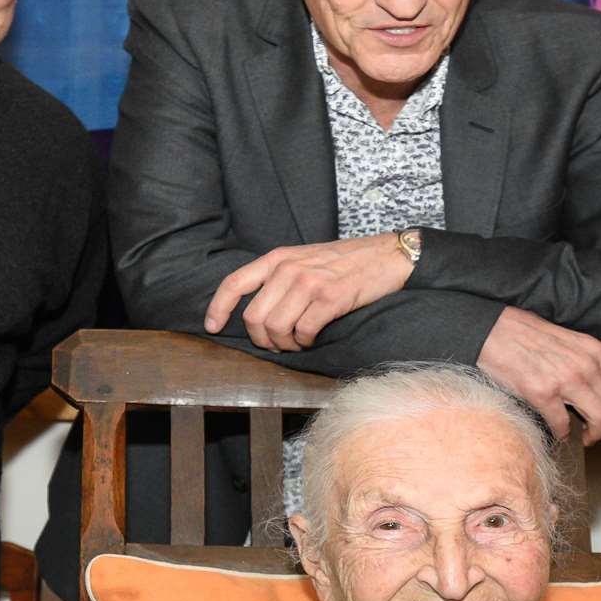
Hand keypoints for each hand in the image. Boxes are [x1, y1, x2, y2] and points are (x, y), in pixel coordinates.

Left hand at [204, 234, 414, 350]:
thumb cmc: (345, 261)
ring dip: (285, 344)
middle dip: (262, 339)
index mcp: (278, 258)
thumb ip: (279, 277)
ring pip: (276, 328)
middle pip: (254, 317)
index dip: (218, 308)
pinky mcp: (330, 298)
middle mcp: (289, 268)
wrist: (387, 255)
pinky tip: (313, 337)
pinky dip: (306, 342)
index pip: (234, 283)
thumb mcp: (304, 258)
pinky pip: (303, 332)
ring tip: (298, 341)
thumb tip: (256, 310)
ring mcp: (309, 282)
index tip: (213, 327)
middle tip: (277, 344)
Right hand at [475, 306, 600, 443]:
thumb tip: (596, 385)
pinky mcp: (542, 394)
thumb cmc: (525, 333)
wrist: (493, 331)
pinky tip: (557, 432)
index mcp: (592, 349)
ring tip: (583, 437)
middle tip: (595, 430)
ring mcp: (565, 380)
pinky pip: (562, 425)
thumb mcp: (566, 339)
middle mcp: (584, 365)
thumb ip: (585, 359)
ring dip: (592, 434)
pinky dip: (562, 433)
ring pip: (597, 419)